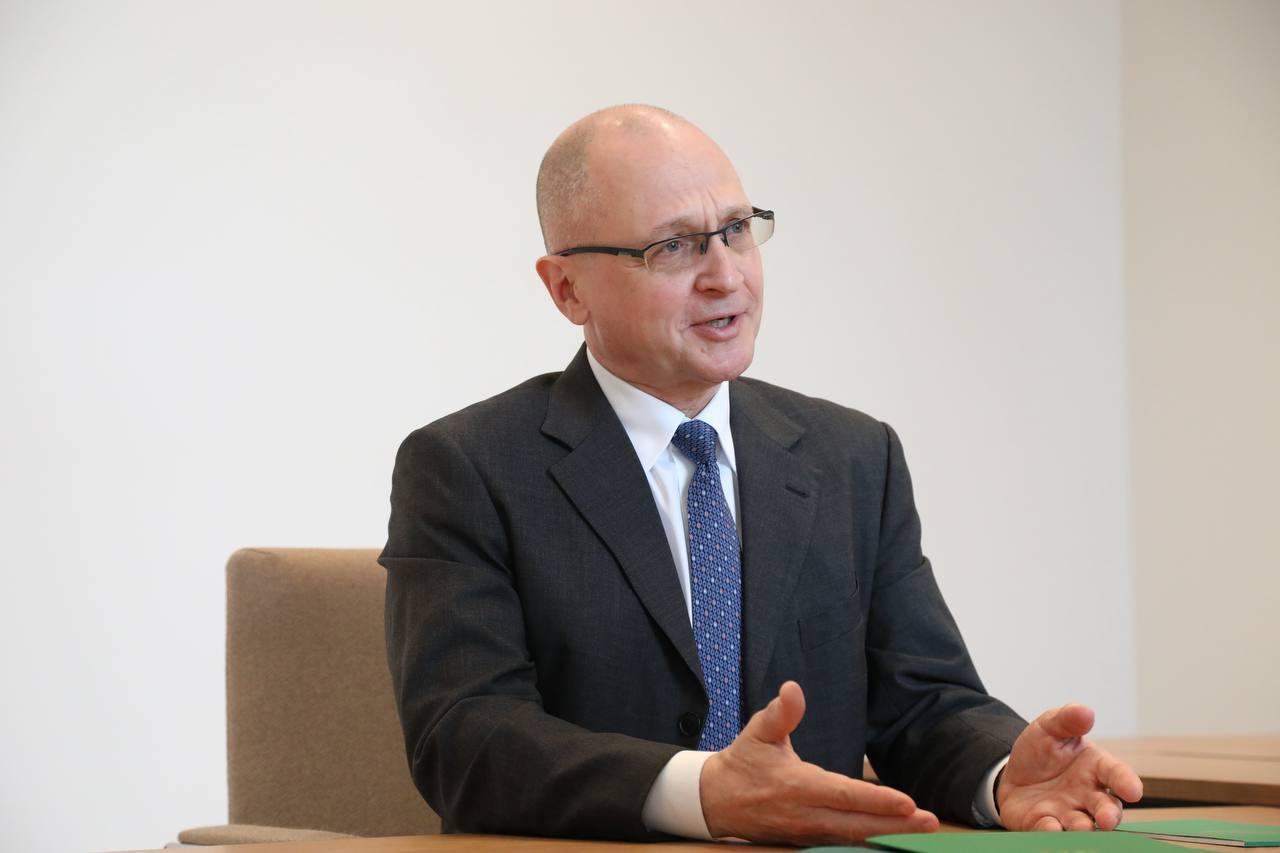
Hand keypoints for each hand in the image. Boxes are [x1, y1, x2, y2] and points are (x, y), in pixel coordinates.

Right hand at [699, 681, 938, 844]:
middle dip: (897, 826)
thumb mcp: (758, 732)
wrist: (715, 802)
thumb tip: (793, 688)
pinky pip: (845, 844)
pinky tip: (894, 838)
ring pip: (855, 839)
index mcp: (798, 786)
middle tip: (931, 823)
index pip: (845, 796)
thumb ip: (781, 713)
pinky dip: (871, 842)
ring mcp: (809, 832)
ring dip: (890, 836)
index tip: (908, 802)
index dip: (877, 801)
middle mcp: (807, 815)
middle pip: (859, 826)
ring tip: (923, 832)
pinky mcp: (809, 840)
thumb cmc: (742, 763)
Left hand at [998, 704, 1143, 830]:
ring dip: (1082, 829)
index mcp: (1095, 767)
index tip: (1134, 791)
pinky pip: (1050, 832)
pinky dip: (1051, 832)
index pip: (1117, 774)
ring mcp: (1068, 812)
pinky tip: (1049, 828)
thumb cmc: (1042, 750)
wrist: (1013, 771)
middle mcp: (1087, 795)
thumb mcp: (1049, 727)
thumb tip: (1085, 710)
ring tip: (1080, 827)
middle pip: (1107, 808)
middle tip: (1106, 819)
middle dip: (1108, 815)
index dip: (1126, 782)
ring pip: (1083, 826)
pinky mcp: (1045, 825)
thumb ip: (1066, 720)